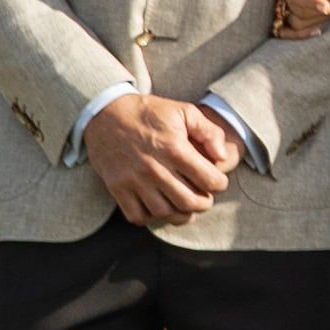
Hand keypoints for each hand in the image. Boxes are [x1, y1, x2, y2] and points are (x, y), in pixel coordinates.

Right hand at [82, 92, 244, 227]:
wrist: (105, 113)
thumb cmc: (149, 112)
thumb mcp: (184, 111)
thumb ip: (209, 132)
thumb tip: (223, 157)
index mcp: (174, 149)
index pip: (209, 180)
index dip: (219, 184)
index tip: (217, 181)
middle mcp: (154, 168)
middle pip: (189, 202)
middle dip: (204, 203)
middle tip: (205, 198)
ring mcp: (133, 181)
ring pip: (164, 213)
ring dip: (180, 214)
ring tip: (186, 206)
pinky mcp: (117, 188)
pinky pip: (136, 215)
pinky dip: (151, 218)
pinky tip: (160, 208)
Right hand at [264, 0, 329, 40]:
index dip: (311, 2)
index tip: (327, 8)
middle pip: (300, 12)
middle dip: (326, 10)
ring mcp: (283, 12)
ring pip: (298, 24)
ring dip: (322, 20)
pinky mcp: (287, 23)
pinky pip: (289, 35)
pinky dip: (303, 35)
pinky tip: (320, 32)